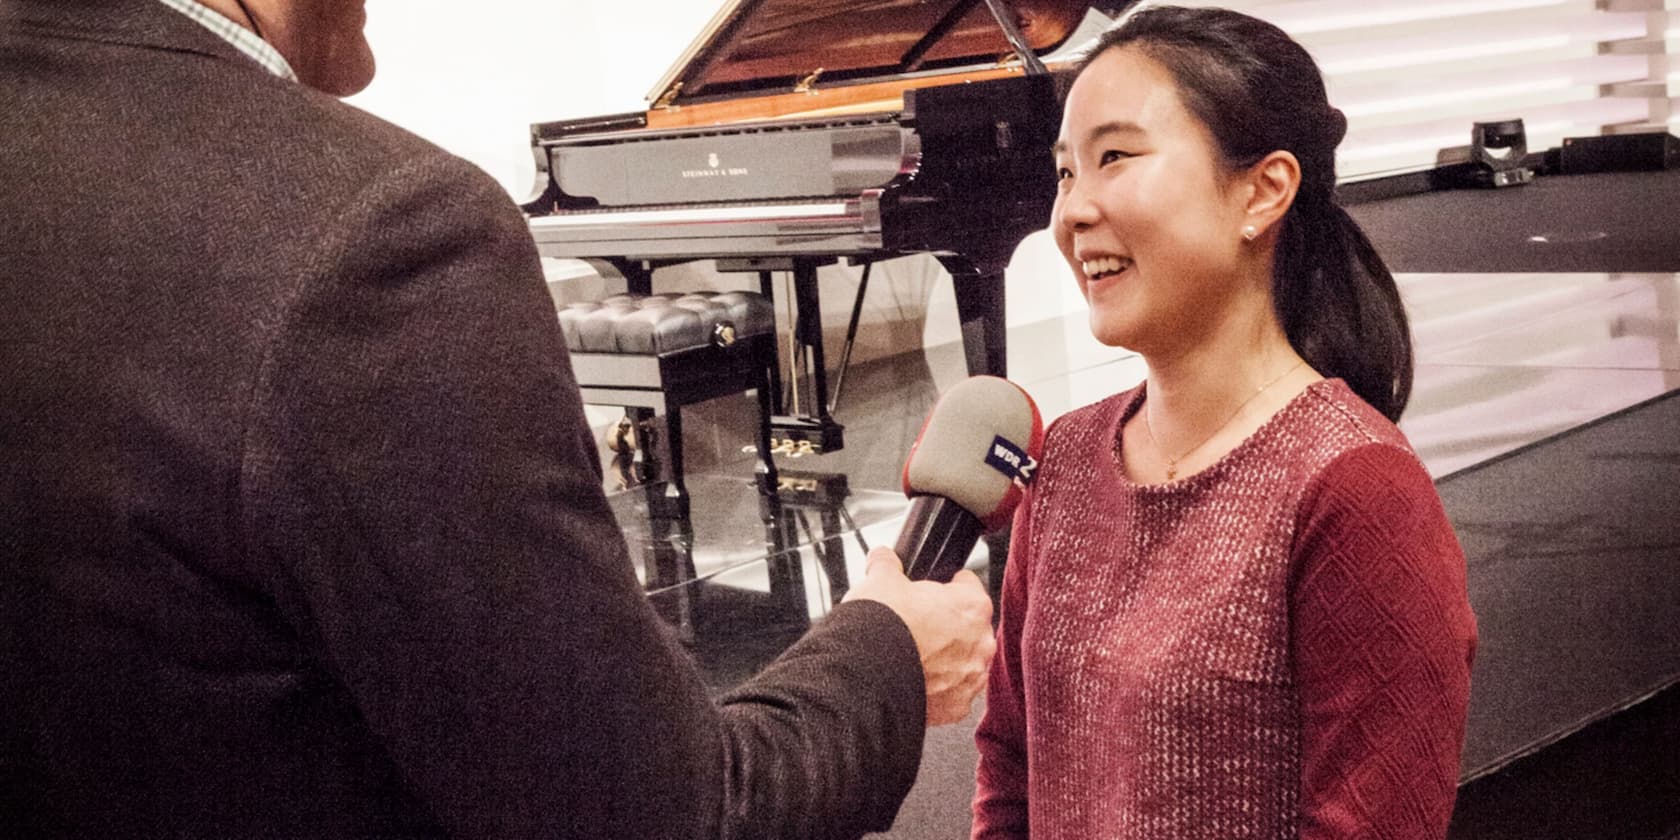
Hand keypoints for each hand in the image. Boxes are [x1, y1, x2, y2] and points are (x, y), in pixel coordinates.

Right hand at [844, 546, 995, 724]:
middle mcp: (981, 643)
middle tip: (916, 624)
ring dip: (944, 658)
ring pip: (962, 661)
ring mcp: (970, 679)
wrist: (863, 679)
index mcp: (972, 606)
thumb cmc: (880, 628)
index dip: (946, 584)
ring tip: (912, 655)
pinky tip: (912, 679)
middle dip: (947, 624)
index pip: (968, 584)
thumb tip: (882, 558)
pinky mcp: (956, 708)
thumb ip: (887, 564)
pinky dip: (936, 687)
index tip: (932, 590)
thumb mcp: (880, 580)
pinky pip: (951, 692)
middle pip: (968, 626)